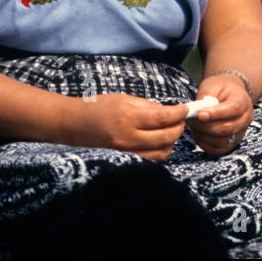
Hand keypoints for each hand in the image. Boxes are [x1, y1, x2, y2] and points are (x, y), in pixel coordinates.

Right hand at [63, 92, 189, 163]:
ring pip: (162, 152)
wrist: (75, 125)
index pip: (163, 118)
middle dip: (179, 127)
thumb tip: (170, 112)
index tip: (186, 108)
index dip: (179, 113)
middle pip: (167, 137)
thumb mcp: (124, 100)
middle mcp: (128, 138)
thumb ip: (148, 107)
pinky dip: (161, 151)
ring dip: (171, 141)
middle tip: (181, 119)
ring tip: (170, 129)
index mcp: (128, 118)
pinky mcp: (126, 160)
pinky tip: (159, 141)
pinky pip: (151, 160)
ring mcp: (127, 152)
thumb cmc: (99, 107)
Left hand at [186, 73, 253, 156]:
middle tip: (191, 120)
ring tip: (194, 126)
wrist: (230, 94)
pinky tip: (199, 133)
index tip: (199, 114)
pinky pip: (219, 149)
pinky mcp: (233, 142)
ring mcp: (241, 132)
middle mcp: (246, 118)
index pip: (233, 109)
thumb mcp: (212, 85)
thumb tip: (196, 111)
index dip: (216, 114)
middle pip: (228, 128)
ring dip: (205, 136)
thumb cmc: (220, 88)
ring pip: (223, 141)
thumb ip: (205, 97)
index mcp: (243, 101)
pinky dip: (206, 143)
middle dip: (206, 126)